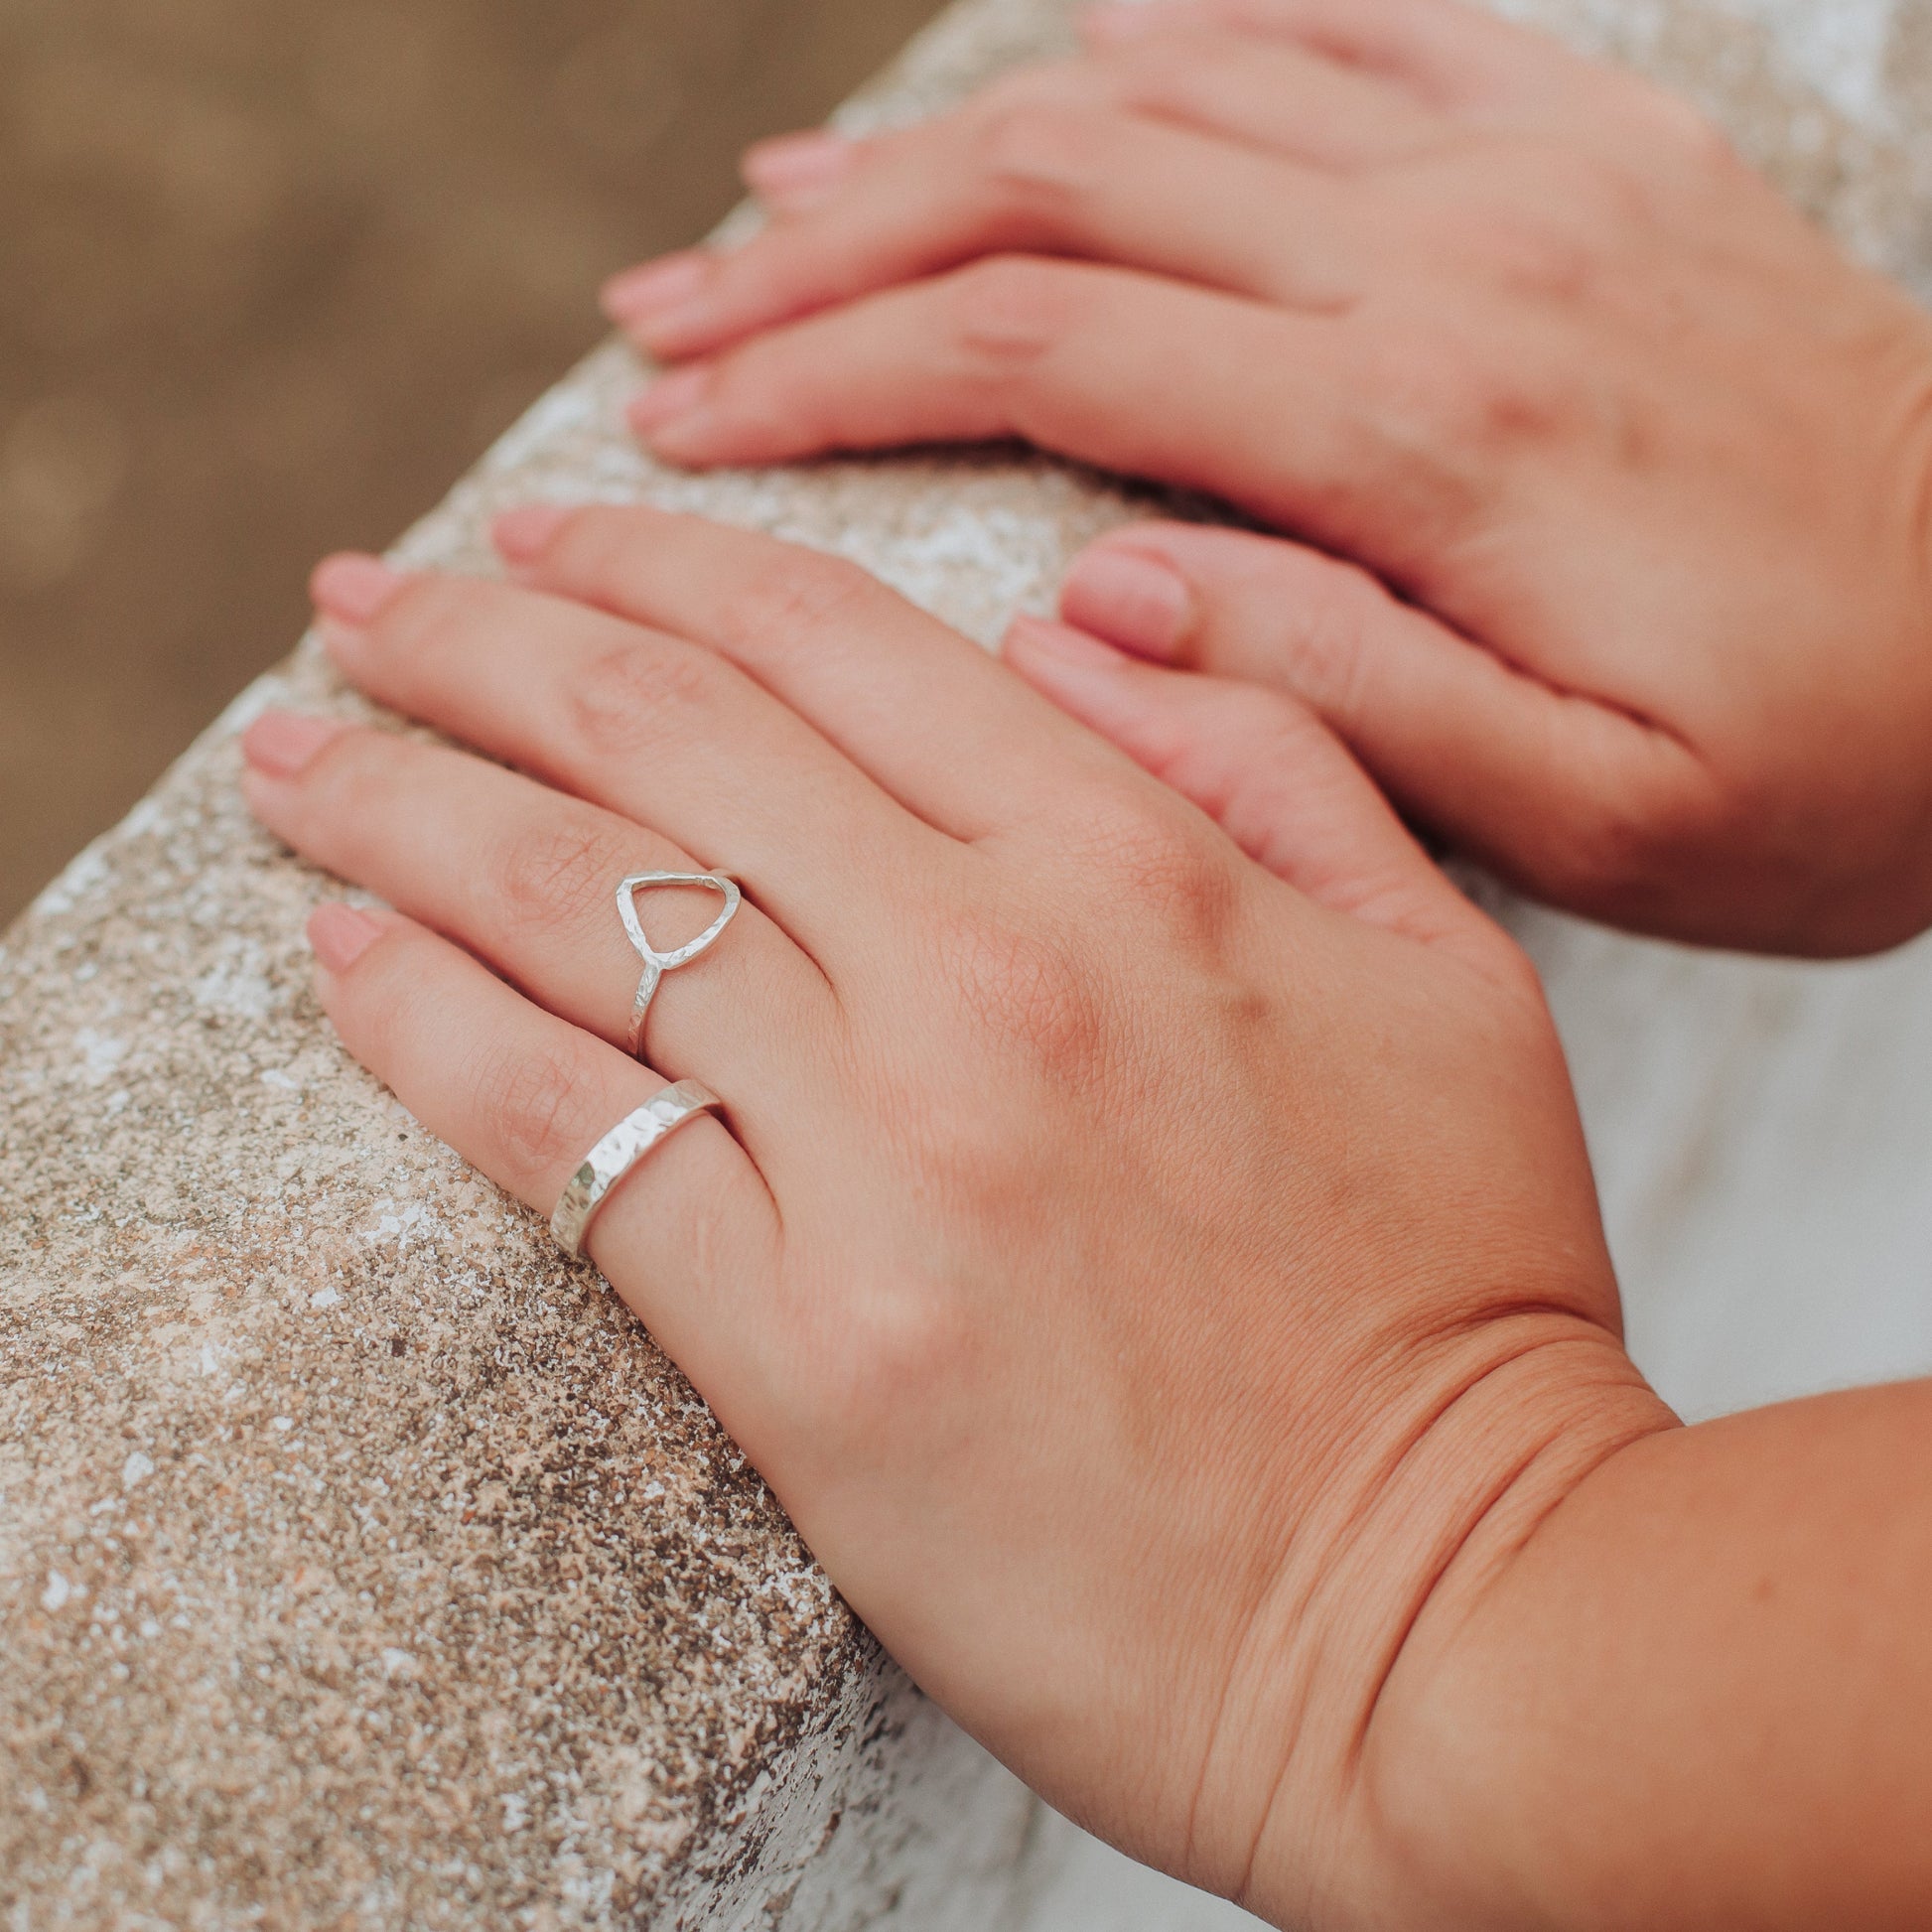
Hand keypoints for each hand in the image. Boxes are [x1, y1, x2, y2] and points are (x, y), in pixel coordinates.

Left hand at [242, 504, 1661, 1927]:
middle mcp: (988, 974)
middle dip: (478, 643)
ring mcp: (884, 1157)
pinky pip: (563, 1141)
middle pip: (657, 739)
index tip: (547, 537)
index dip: (657, 561)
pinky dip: (430, 1030)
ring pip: (577, 913)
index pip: (829, 641)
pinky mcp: (804, 1344)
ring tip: (298, 760)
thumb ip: (1274, 760)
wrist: (1442, 1604)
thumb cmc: (1457, 1292)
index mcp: (1137, 867)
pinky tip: (347, 960)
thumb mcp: (1445, 974)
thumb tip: (1071, 632)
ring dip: (401, 809)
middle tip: (367, 606)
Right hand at [601, 0, 1931, 956]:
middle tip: (663, 319)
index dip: (836, 376)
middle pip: (1060, 197)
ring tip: (776, 211)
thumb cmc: (1835, 760)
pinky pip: (1329, 34)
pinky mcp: (1583, 148)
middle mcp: (1457, 255)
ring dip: (946, 147)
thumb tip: (1096, 600)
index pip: (1049, 354)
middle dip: (828, 258)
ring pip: (1160, 98)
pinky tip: (1050, 80)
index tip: (685, 424)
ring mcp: (1523, 173)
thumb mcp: (1599, 817)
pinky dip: (1155, 47)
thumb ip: (1340, 701)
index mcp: (1433, 433)